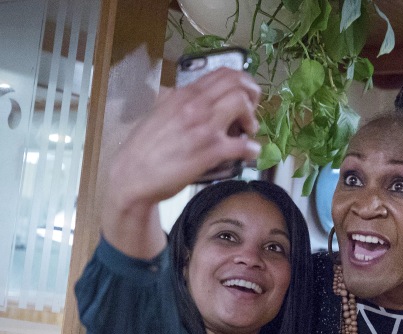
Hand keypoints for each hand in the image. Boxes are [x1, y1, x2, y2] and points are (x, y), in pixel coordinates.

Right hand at [110, 67, 261, 205]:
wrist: (133, 175)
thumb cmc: (143, 147)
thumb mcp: (157, 113)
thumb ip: (172, 101)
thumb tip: (175, 94)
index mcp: (184, 95)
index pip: (223, 73)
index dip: (243, 82)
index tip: (246, 96)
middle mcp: (195, 105)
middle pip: (237, 84)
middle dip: (253, 96)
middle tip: (251, 113)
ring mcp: (204, 127)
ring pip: (241, 104)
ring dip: (252, 119)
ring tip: (248, 133)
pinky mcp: (210, 151)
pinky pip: (242, 145)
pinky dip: (252, 149)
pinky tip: (250, 153)